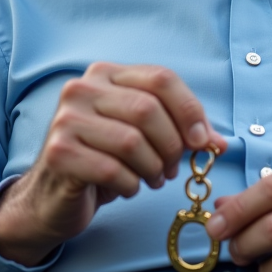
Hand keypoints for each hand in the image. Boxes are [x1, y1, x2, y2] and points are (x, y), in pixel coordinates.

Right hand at [0, 62, 226, 265]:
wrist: (52, 197)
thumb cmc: (103, 161)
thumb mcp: (142, 137)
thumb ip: (179, 131)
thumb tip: (219, 143)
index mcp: (106, 74)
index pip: (161, 78)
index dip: (189, 110)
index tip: (202, 141)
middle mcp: (82, 89)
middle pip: (148, 109)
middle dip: (171, 145)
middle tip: (171, 168)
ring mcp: (66, 119)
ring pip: (132, 141)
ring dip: (152, 168)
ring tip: (152, 179)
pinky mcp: (59, 153)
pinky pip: (112, 170)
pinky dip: (130, 185)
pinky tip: (127, 188)